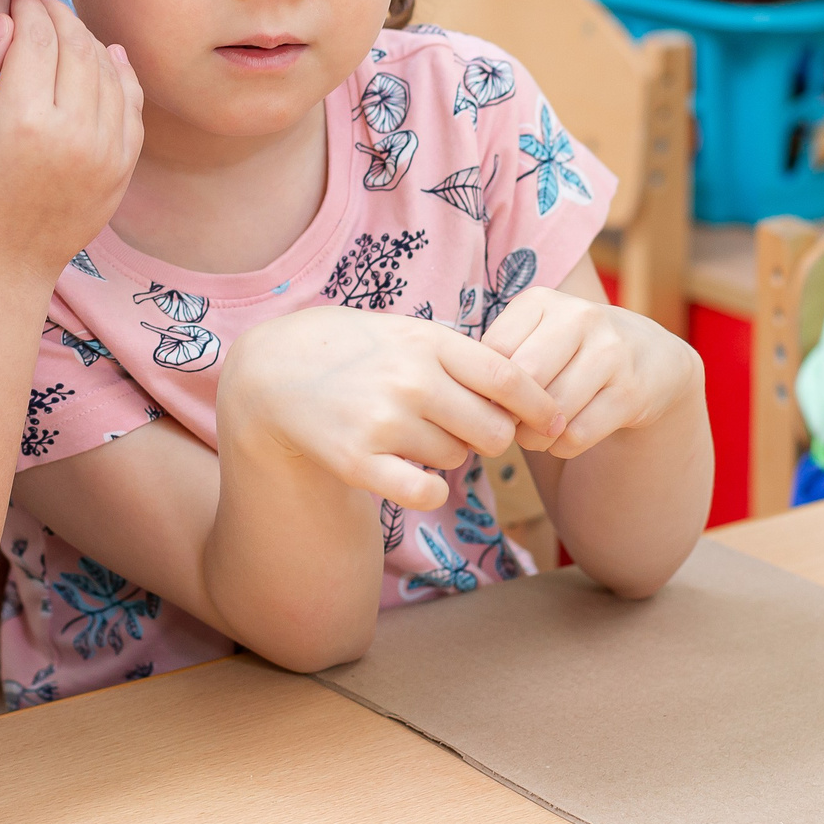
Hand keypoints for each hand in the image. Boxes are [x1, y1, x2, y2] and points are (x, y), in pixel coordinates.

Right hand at [0, 0, 142, 286]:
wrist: (0, 264)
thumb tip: (3, 20)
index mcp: (24, 119)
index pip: (38, 36)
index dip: (29, 7)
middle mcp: (74, 132)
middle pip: (78, 46)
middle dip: (59, 15)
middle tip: (41, 5)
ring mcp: (106, 151)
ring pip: (109, 70)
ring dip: (88, 40)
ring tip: (65, 30)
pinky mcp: (123, 167)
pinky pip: (132, 105)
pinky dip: (122, 75)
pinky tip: (107, 57)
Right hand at [219, 306, 565, 511]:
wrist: (271, 373)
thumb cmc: (350, 350)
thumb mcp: (404, 331)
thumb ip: (459, 354)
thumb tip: (525, 391)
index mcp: (428, 341)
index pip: (509, 378)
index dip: (540, 405)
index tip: (552, 422)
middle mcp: (411, 380)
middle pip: (492, 430)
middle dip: (488, 437)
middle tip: (464, 430)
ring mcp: (383, 421)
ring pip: (455, 459)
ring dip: (445, 455)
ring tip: (409, 433)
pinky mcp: (356, 461)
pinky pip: (424, 492)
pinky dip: (428, 490)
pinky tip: (410, 476)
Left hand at [482, 289, 702, 460]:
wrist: (651, 359)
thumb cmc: (571, 353)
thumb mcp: (536, 337)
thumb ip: (499, 359)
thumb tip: (464, 401)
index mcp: (542, 301)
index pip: (493, 353)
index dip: (484, 388)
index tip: (489, 402)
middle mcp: (580, 317)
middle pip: (522, 382)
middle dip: (509, 415)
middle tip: (509, 427)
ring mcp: (612, 352)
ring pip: (551, 412)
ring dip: (534, 437)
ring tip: (534, 435)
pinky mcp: (632, 391)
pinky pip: (577, 434)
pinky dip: (562, 447)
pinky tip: (564, 437)